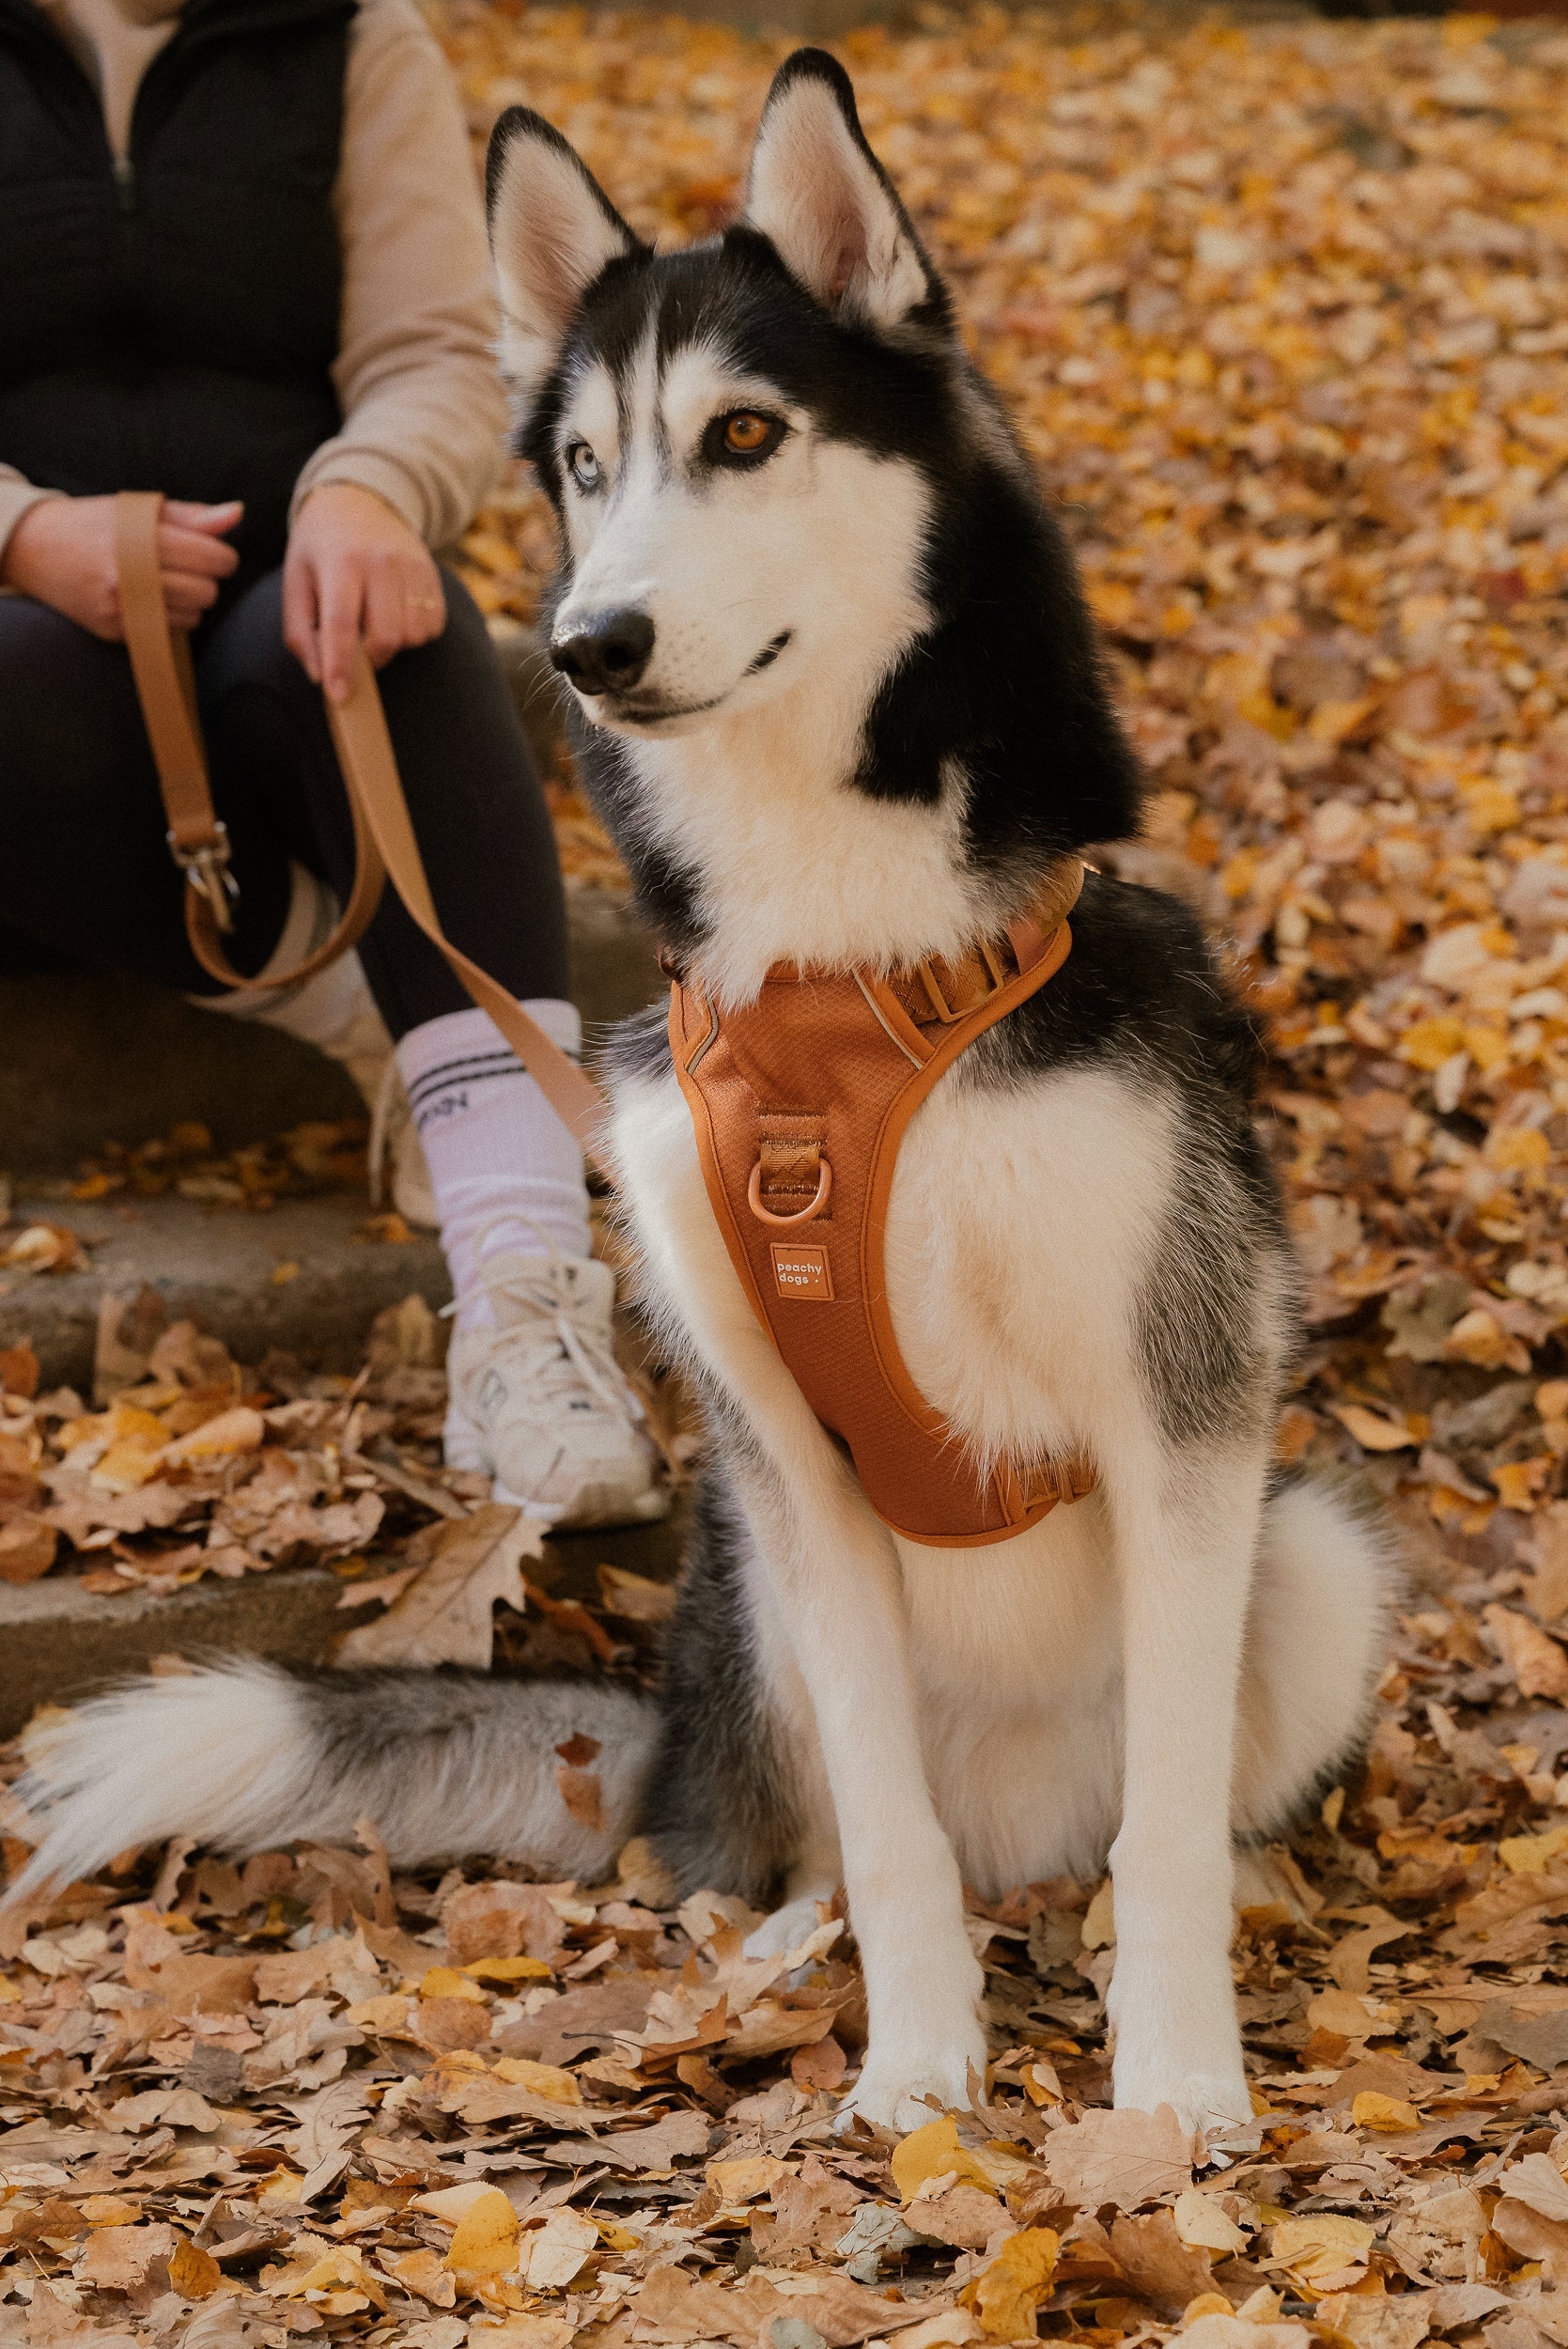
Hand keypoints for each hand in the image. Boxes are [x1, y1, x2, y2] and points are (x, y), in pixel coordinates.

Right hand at [0, 494, 241, 636]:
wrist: (37, 549)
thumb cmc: (96, 524)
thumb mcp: (138, 510)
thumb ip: (192, 516)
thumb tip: (237, 513)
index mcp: (142, 538)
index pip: (212, 558)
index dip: (222, 556)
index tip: (211, 552)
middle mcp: (131, 575)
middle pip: (207, 591)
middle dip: (206, 580)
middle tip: (186, 568)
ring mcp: (122, 607)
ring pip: (193, 616)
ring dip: (190, 602)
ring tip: (166, 583)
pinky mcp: (115, 631)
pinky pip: (169, 632)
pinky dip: (170, 618)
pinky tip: (151, 601)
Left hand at [284, 481, 445, 701]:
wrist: (360, 500)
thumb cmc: (321, 549)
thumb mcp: (295, 581)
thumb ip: (300, 632)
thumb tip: (320, 678)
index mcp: (340, 561)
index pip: (342, 621)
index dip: (341, 664)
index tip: (339, 695)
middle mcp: (381, 561)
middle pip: (386, 636)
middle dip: (371, 658)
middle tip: (358, 648)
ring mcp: (412, 566)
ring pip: (414, 635)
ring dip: (395, 645)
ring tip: (377, 625)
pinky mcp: (433, 573)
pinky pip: (433, 626)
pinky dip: (415, 633)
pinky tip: (397, 615)